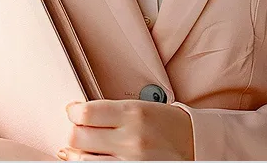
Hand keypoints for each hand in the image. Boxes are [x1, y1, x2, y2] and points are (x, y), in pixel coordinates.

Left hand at [57, 99, 193, 160]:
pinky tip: (87, 160)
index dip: (73, 112)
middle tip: (76, 129)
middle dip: (72, 133)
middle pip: (79, 137)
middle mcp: (131, 139)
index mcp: (134, 114)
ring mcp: (131, 162)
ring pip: (83, 160)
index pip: (86, 113)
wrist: (195, 145)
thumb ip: (111, 112)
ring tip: (77, 148)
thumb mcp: (142, 108)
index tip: (72, 111)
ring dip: (75, 153)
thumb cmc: (167, 124)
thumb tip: (79, 117)